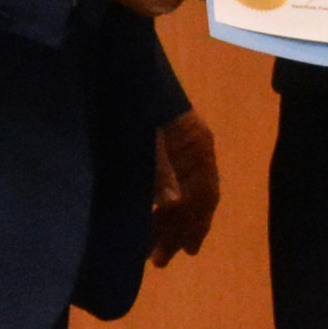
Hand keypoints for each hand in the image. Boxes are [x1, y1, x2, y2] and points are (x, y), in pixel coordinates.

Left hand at [145, 107, 223, 264]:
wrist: (121, 67)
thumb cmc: (137, 100)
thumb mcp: (147, 136)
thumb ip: (160, 168)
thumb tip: (174, 203)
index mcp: (198, 144)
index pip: (206, 192)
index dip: (196, 223)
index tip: (186, 250)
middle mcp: (194, 149)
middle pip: (195, 197)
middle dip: (179, 230)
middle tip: (160, 260)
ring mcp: (180, 148)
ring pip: (182, 193)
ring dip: (169, 222)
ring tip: (152, 250)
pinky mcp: (161, 147)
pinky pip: (170, 184)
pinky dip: (161, 206)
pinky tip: (149, 221)